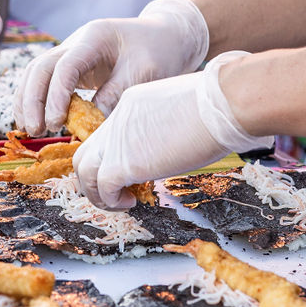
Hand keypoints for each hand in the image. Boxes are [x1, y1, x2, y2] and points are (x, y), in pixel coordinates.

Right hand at [15, 0, 208, 136]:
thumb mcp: (143, 72)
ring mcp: (71, 52)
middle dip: (32, 100)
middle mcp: (76, 42)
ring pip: (35, 73)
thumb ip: (116, 94)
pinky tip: (34, 120)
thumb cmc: (158, 51)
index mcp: (94, 38)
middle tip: (35, 130)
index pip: (65, 65)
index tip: (57, 122)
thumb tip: (90, 125)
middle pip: (40, 67)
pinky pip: (45, 80)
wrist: (165, 36)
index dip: (56, 95)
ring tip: (29, 130)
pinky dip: (35, 99)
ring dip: (27, 100)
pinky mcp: (73, 67)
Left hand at [73, 53, 273, 206]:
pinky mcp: (125, 162)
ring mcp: (118, 140)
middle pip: (86, 151)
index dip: (114, 158)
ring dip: (97, 193)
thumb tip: (168, 146)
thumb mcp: (181, 109)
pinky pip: (103, 187)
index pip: (108, 135)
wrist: (221, 104)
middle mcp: (118, 119)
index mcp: (132, 103)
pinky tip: (131, 203)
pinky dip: (110, 200)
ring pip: (84, 170)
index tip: (132, 173)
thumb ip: (164, 126)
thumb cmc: (216, 105)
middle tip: (116, 193)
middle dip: (94, 178)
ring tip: (120, 203)